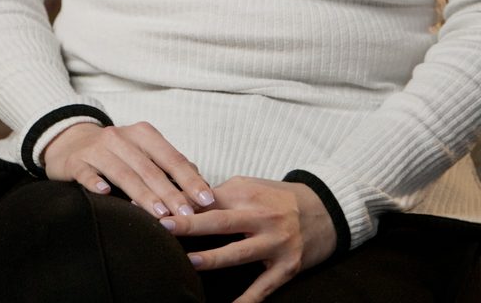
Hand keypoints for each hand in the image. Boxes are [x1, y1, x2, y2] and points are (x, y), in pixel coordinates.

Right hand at [40, 120, 216, 217]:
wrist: (70, 141)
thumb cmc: (116, 152)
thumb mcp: (143, 151)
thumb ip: (169, 165)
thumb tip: (200, 183)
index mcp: (142, 134)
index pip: (171, 157)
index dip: (189, 179)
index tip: (207, 199)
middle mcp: (120, 137)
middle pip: (149, 168)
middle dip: (170, 192)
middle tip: (187, 214)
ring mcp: (96, 149)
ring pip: (123, 173)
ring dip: (142, 194)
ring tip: (159, 214)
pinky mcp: (76, 162)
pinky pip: (86, 172)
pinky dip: (95, 181)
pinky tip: (105, 192)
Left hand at [155, 177, 334, 302]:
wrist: (326, 209)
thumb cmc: (278, 198)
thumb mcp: (250, 187)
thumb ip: (218, 194)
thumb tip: (179, 199)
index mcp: (248, 194)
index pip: (208, 200)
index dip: (181, 204)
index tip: (154, 208)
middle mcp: (263, 218)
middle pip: (221, 222)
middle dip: (190, 225)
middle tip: (163, 228)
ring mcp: (276, 243)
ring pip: (239, 253)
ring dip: (213, 259)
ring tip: (189, 261)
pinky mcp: (287, 266)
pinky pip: (263, 286)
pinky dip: (247, 300)